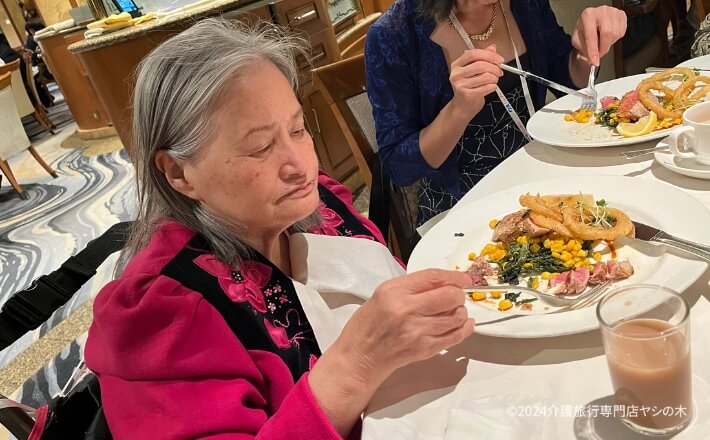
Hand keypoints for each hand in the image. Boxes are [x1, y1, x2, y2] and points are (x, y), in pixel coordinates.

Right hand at [337, 269, 474, 381]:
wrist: (359, 355)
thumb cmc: (368, 324)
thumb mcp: (383, 294)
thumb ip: (412, 286)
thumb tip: (442, 283)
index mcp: (395, 292)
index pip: (434, 277)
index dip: (454, 276)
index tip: (463, 279)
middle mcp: (407, 310)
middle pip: (449, 296)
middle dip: (458, 295)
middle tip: (456, 296)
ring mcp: (417, 331)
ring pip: (455, 317)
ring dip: (460, 312)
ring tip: (454, 311)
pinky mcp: (424, 349)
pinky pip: (454, 337)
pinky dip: (463, 329)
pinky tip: (464, 324)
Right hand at [449, 45, 503, 119]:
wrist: (462, 106)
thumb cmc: (469, 86)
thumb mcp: (473, 69)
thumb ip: (482, 57)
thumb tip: (493, 47)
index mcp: (457, 64)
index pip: (473, 54)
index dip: (489, 55)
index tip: (500, 59)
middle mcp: (456, 74)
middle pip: (481, 65)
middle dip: (495, 68)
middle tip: (500, 71)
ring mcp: (461, 85)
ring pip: (486, 76)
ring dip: (495, 78)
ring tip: (494, 80)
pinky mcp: (468, 95)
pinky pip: (487, 87)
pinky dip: (493, 86)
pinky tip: (491, 87)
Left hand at [571, 6, 626, 65]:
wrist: (592, 19)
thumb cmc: (585, 28)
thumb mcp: (578, 39)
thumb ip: (584, 49)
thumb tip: (592, 58)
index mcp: (588, 16)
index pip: (591, 36)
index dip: (593, 51)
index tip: (595, 61)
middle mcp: (601, 12)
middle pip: (607, 34)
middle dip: (603, 48)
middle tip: (599, 54)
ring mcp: (613, 12)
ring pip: (616, 34)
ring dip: (609, 43)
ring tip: (602, 40)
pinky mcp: (622, 15)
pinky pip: (621, 32)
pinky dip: (615, 38)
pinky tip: (608, 35)